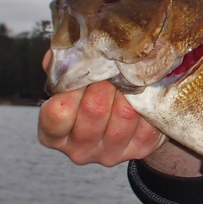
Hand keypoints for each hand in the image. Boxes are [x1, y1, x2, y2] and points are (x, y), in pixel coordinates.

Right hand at [38, 51, 165, 165]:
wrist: (122, 120)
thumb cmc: (88, 96)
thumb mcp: (69, 84)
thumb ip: (63, 68)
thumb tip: (69, 50)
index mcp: (53, 134)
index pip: (57, 113)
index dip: (73, 88)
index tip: (85, 73)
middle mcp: (79, 149)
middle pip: (95, 109)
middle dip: (106, 83)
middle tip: (113, 69)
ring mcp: (110, 153)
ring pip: (125, 113)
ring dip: (130, 90)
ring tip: (130, 78)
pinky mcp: (140, 149)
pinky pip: (148, 120)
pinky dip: (149, 102)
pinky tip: (145, 94)